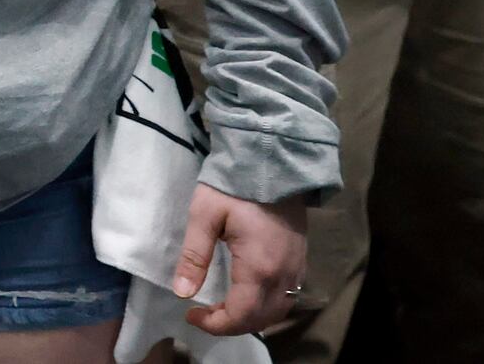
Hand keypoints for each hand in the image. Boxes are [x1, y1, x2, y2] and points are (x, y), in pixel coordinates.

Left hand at [172, 184, 308, 336]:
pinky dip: (267, 307)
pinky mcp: (301, 260)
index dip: (215, 324)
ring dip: (250, 318)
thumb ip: (194, 256)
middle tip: (204, 314)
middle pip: (260, 319)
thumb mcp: (204, 215)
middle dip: (230, 324)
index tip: (191, 315)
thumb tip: (181, 291)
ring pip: (277, 311)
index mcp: (259, 268)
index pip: (240, 315)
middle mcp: (283, 275)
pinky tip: (248, 297)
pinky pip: (287, 297)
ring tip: (222, 309)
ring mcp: (297, 268)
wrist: (272, 159)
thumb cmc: (234, 185)